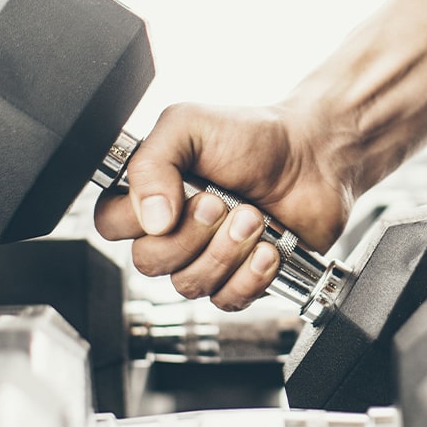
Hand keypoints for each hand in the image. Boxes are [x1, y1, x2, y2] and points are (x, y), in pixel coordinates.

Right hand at [94, 102, 352, 310]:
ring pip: (189, 284)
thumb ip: (152, 161)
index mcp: (152, 192)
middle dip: (193, 233)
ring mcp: (206, 257)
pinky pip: (226, 301)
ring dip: (227, 251)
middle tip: (224, 202)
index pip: (111, 225)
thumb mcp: (190, 125)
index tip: (182, 194)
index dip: (141, 218)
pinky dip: (251, 275)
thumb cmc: (254, 136)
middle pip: (149, 262)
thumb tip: (147, 218)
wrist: (315, 156)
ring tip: (254, 217)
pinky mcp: (241, 279)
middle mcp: (173, 228)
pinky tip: (269, 248)